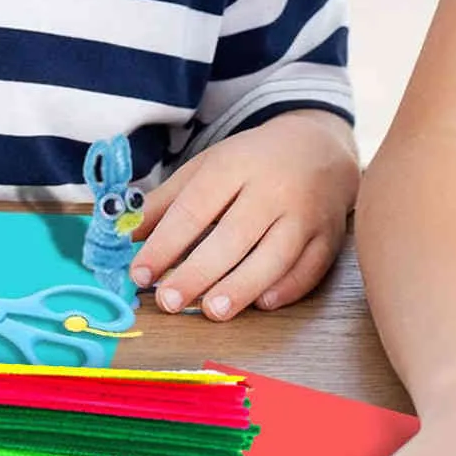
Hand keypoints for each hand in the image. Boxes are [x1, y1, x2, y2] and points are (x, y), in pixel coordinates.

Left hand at [128, 109, 357, 318]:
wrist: (320, 145)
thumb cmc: (252, 161)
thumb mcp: (207, 167)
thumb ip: (167, 201)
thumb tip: (127, 236)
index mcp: (235, 165)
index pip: (195, 208)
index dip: (165, 243)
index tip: (139, 273)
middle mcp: (272, 188)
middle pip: (234, 235)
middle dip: (198, 271)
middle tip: (168, 300)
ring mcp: (305, 213)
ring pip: (275, 255)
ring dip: (242, 286)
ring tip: (211, 310)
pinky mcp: (329, 236)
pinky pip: (310, 267)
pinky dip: (288, 287)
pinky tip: (263, 303)